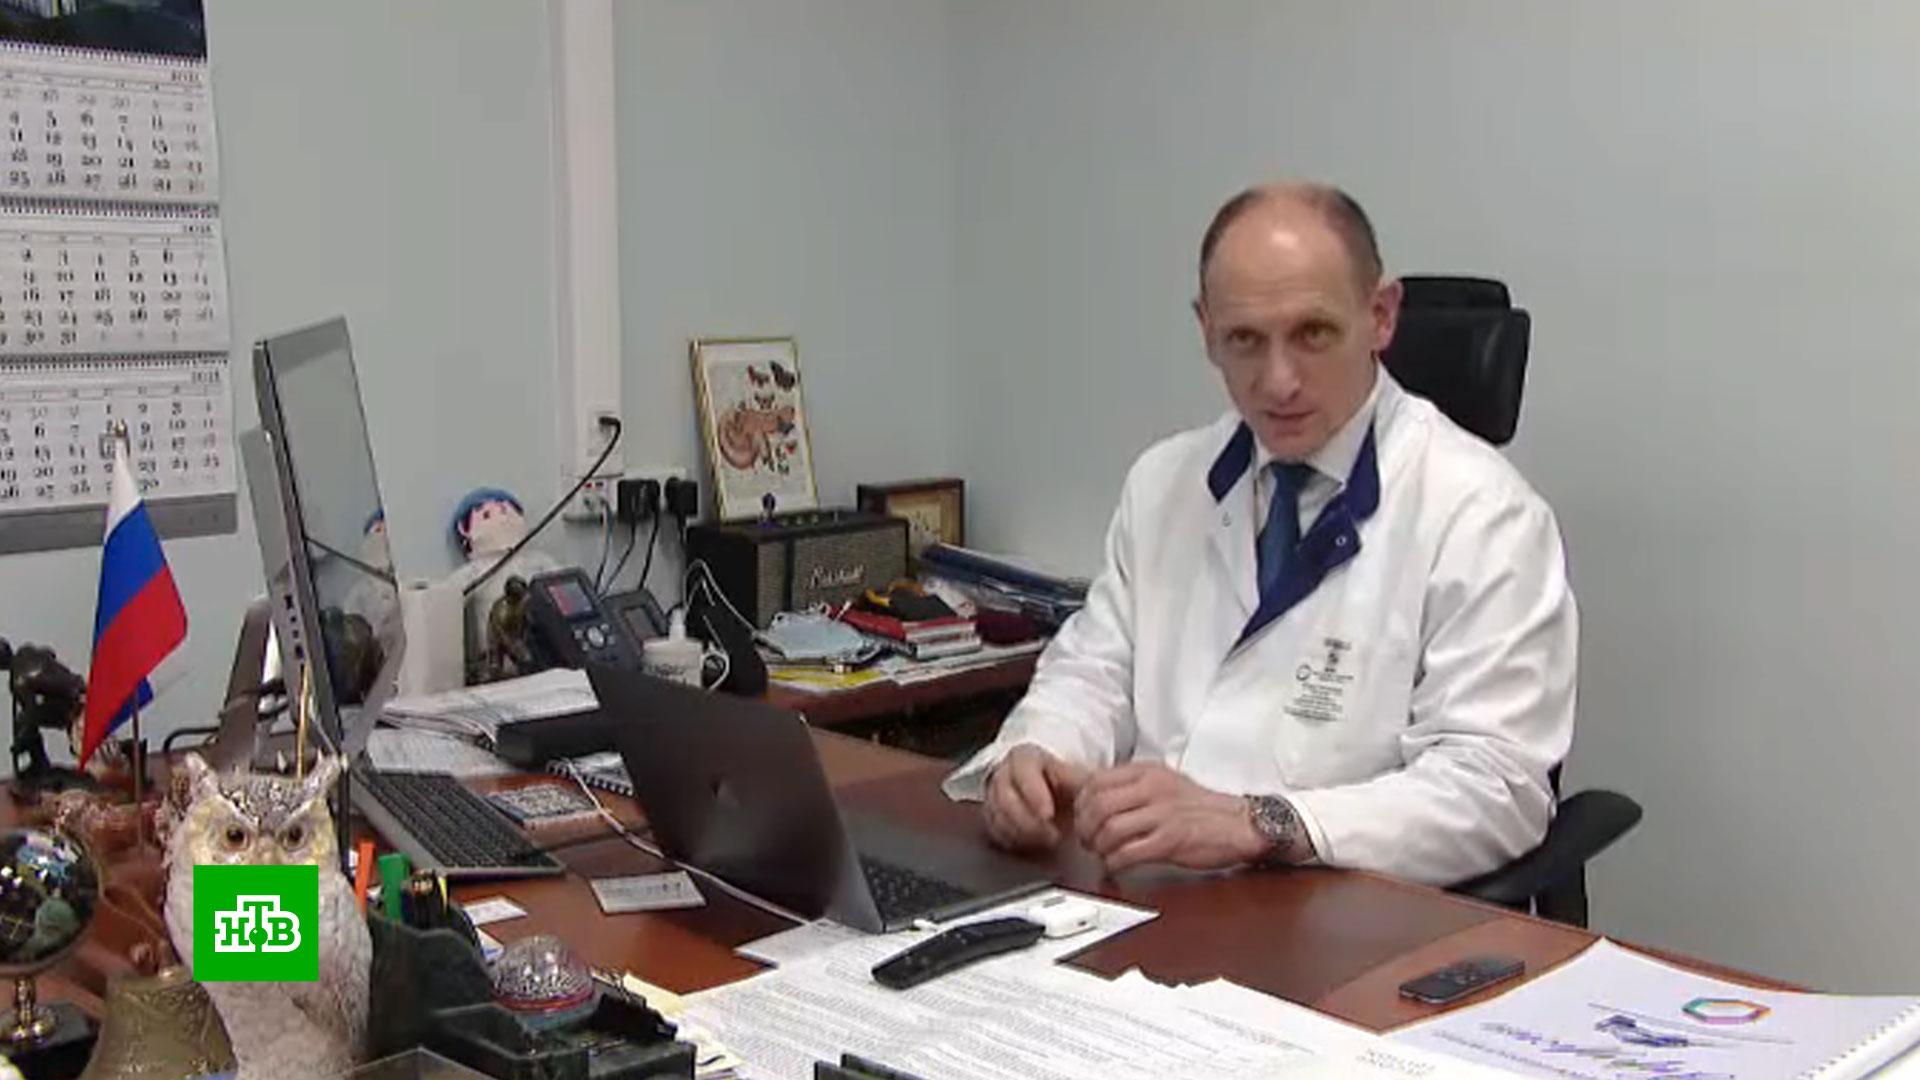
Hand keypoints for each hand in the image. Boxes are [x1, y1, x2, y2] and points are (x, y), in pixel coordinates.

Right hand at [983, 745, 1088, 851]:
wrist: (1055, 795)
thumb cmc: (1066, 784)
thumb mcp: (1079, 778)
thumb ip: (1083, 784)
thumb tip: (1095, 794)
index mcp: (1025, 757)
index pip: (1022, 772)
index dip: (1034, 794)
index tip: (1048, 814)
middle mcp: (1004, 773)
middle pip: (1004, 798)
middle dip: (1028, 821)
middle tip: (1052, 835)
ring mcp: (994, 794)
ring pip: (997, 816)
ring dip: (1022, 833)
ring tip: (1048, 840)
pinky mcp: (991, 815)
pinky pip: (994, 830)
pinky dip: (1013, 840)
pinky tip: (1032, 842)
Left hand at [1074, 762, 1265, 873]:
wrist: (1239, 823)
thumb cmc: (1200, 807)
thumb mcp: (1163, 783)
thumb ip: (1130, 786)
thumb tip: (1093, 794)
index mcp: (1147, 771)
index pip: (1096, 781)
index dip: (1080, 804)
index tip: (1081, 817)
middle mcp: (1152, 788)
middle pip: (1097, 806)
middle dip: (1085, 828)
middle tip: (1087, 841)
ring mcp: (1162, 814)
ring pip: (1109, 829)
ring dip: (1098, 847)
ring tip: (1101, 854)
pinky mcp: (1170, 840)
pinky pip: (1128, 853)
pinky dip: (1114, 863)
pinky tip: (1116, 866)